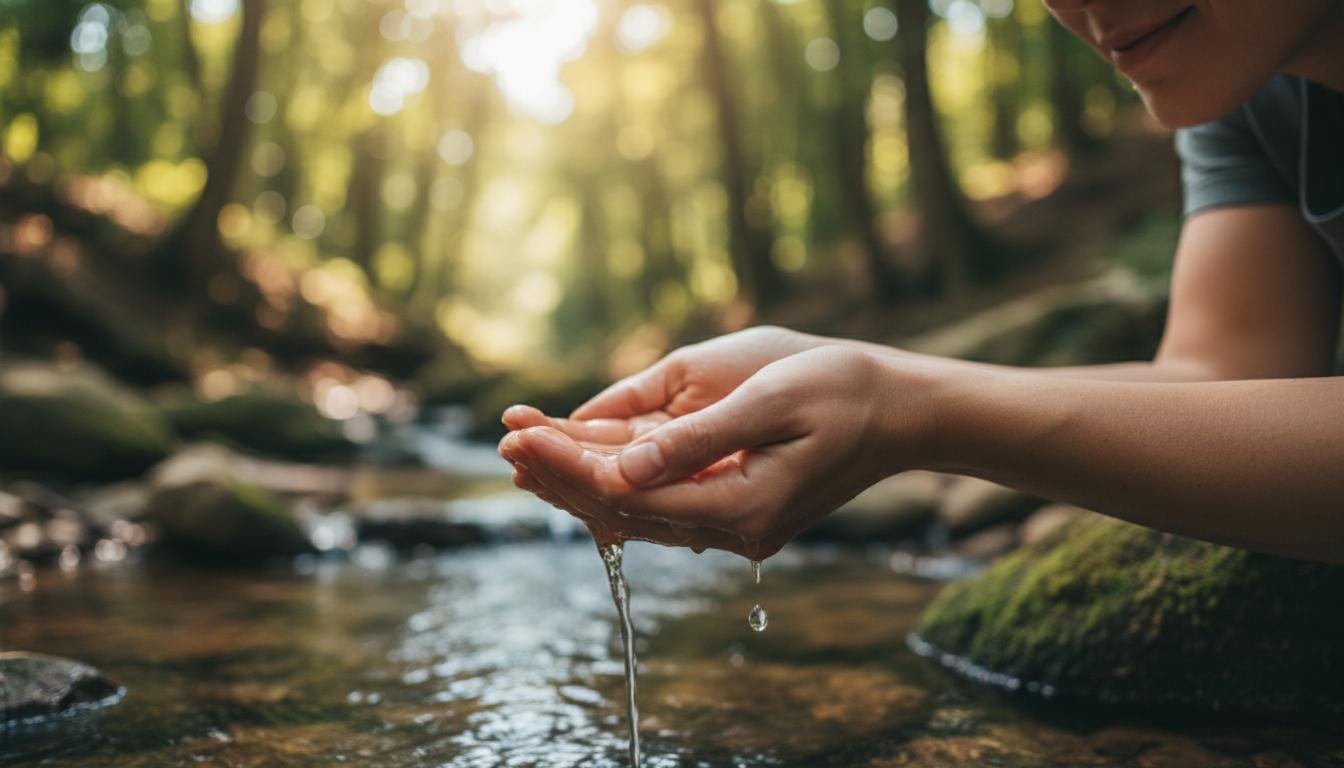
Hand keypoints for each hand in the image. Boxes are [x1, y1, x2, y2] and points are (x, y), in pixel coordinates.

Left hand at [500, 346, 940, 557]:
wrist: (902, 411)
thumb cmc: (843, 391)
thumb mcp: (769, 400)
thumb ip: (694, 437)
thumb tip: (620, 467)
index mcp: (740, 508)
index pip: (627, 494)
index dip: (567, 463)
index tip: (518, 430)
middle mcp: (733, 532)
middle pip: (623, 512)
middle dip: (561, 475)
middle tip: (505, 440)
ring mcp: (736, 528)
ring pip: (638, 513)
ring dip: (581, 481)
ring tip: (526, 450)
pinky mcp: (738, 512)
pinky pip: (662, 505)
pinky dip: (617, 482)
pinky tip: (584, 463)